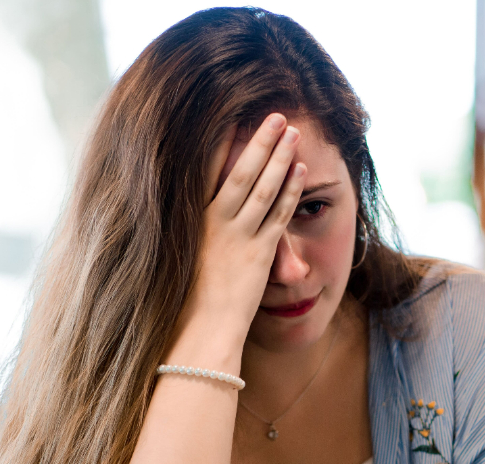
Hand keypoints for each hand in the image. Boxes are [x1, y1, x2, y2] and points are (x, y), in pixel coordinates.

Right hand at [181, 113, 306, 339]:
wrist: (199, 328)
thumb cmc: (189, 296)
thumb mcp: (184, 255)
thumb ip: (196, 231)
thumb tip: (200, 218)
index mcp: (192, 218)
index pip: (208, 170)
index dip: (223, 142)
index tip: (232, 116)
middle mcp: (214, 221)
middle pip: (241, 171)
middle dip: (259, 140)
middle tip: (276, 114)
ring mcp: (238, 235)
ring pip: (263, 187)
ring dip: (280, 157)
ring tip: (293, 131)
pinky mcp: (260, 253)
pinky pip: (279, 214)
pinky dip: (291, 189)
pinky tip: (301, 168)